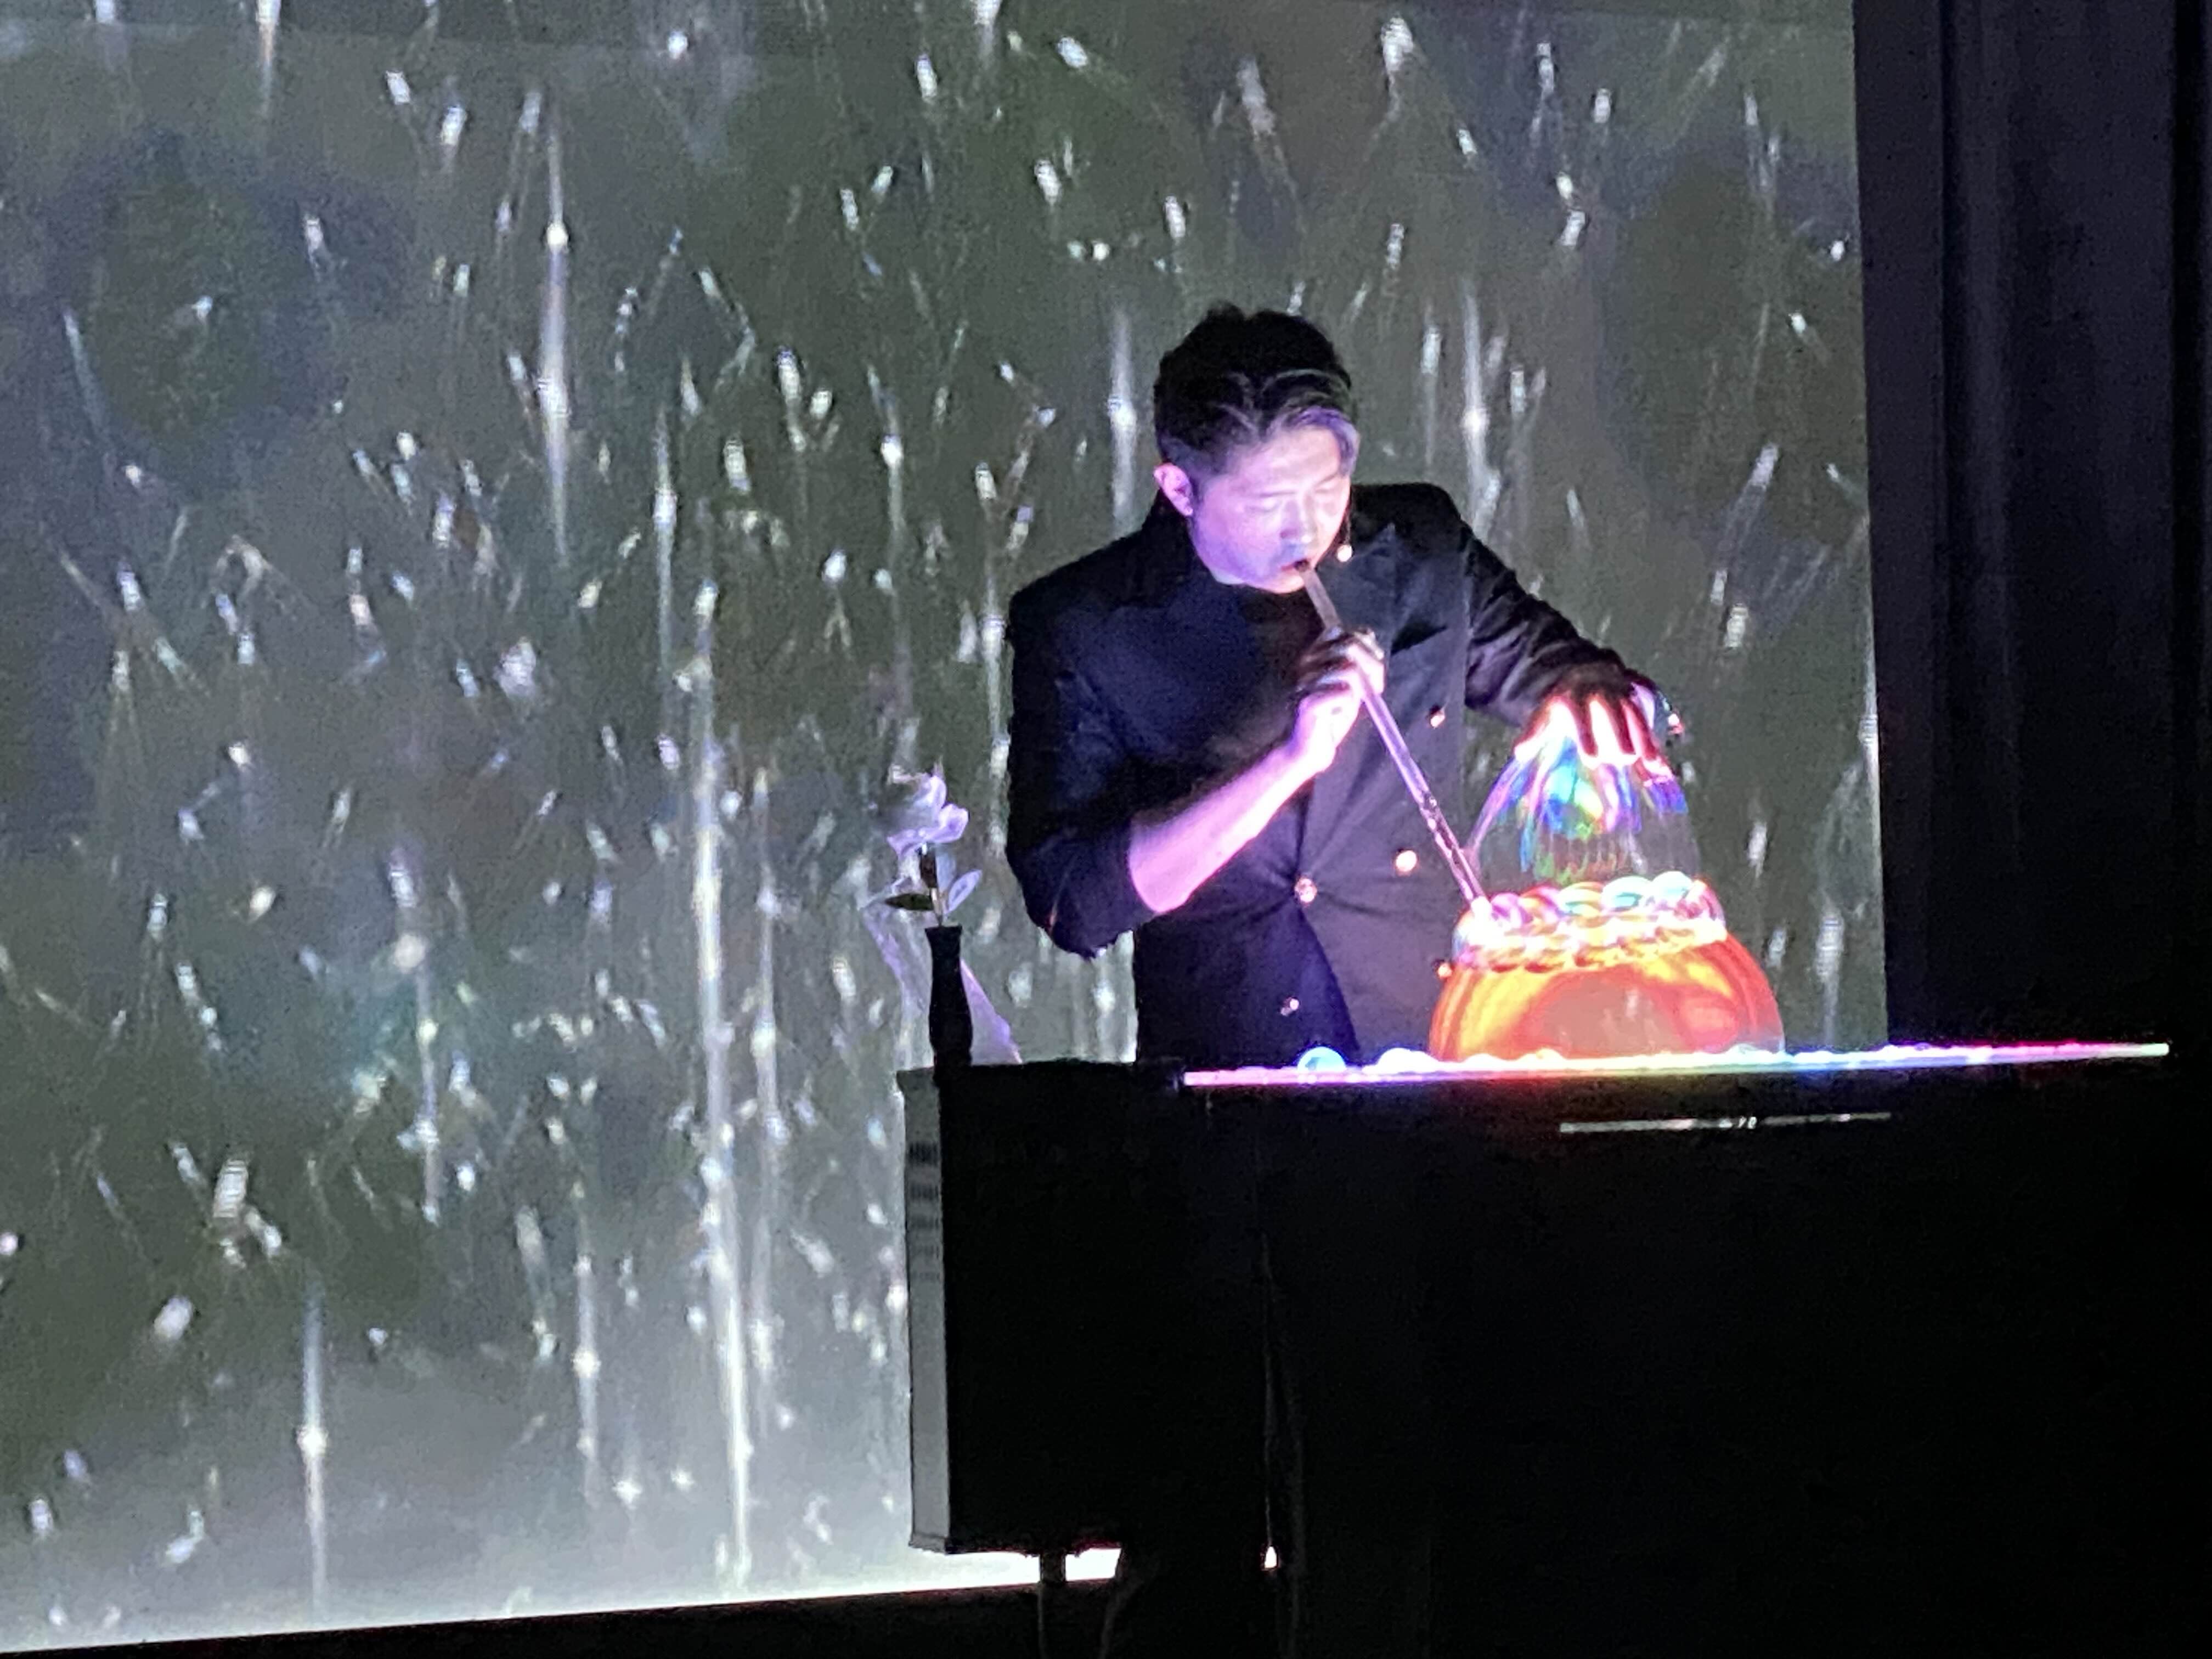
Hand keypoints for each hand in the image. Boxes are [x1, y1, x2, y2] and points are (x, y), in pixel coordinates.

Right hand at [1282, 628, 1384, 780]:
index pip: (1341, 632)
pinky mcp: (1308, 703)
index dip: (1364, 644)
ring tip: (1353, 703)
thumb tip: (1368, 634)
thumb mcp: (1347, 681)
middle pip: (1349, 646)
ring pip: (1350, 669)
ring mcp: (1304, 682)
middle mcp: (1305, 663)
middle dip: (1372, 665)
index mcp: (1311, 655)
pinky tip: (1339, 713)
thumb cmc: (1329, 716)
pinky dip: (1350, 703)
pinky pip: (1344, 692)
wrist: (1308, 750)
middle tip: (1375, 688)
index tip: (1373, 667)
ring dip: (1360, 688)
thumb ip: (1355, 659)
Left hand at [1522, 662, 1672, 765]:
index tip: (1592, 759)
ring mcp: (1623, 689)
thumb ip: (1534, 732)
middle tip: (1625, 760)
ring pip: (1636, 711)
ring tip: (1654, 764)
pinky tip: (1678, 731)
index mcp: (1576, 694)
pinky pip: (1655, 701)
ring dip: (1646, 736)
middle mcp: (1602, 689)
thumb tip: (1519, 754)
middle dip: (1620, 735)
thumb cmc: (1563, 701)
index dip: (1587, 735)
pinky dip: (1667, 714)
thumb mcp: (1545, 712)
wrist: (1583, 669)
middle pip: (1614, 712)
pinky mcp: (1639, 690)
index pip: (1581, 715)